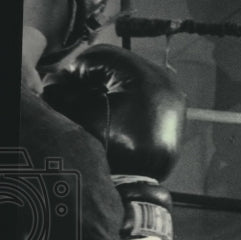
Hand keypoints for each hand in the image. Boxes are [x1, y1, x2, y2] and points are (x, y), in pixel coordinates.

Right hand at [42, 45, 186, 239]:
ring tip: (100, 105)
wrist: (139, 182)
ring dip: (113, 87)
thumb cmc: (113, 148)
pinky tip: (118, 113)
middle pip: (121, 65)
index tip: (70, 85)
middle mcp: (166, 81)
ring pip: (134, 78)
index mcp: (146, 76)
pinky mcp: (177, 109)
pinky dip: (131, 98)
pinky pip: (148, 92)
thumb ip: (67, 90)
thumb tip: (63, 80)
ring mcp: (175, 95)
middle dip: (97, 79)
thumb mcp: (84, 114)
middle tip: (82, 94)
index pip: (103, 57)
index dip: (80, 70)